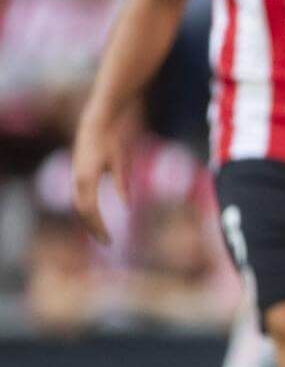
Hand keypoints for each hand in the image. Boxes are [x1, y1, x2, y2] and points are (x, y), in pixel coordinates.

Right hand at [71, 114, 129, 243]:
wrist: (97, 123)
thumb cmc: (112, 140)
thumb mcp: (122, 162)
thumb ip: (123, 184)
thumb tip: (127, 208)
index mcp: (87, 178)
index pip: (89, 210)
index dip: (98, 226)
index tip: (109, 240)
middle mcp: (77, 180)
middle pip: (82, 212)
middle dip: (93, 228)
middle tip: (107, 242)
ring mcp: (76, 177)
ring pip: (79, 206)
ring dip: (89, 221)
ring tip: (102, 234)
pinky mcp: (78, 175)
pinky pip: (80, 199)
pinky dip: (87, 212)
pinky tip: (97, 219)